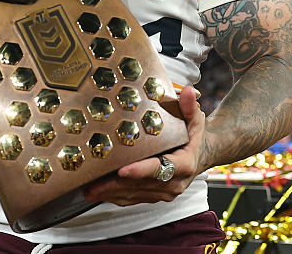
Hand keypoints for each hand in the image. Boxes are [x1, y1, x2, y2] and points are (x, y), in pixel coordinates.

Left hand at [82, 85, 205, 205]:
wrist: (202, 153)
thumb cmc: (194, 135)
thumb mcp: (195, 118)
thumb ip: (189, 106)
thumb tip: (188, 91)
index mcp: (183, 164)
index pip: (160, 169)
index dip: (140, 171)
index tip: (122, 170)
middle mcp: (174, 182)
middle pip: (141, 185)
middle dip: (115, 185)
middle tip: (91, 183)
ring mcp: (165, 192)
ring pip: (134, 195)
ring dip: (111, 193)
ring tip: (89, 190)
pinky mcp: (157, 196)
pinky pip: (134, 199)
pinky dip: (116, 197)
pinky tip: (99, 193)